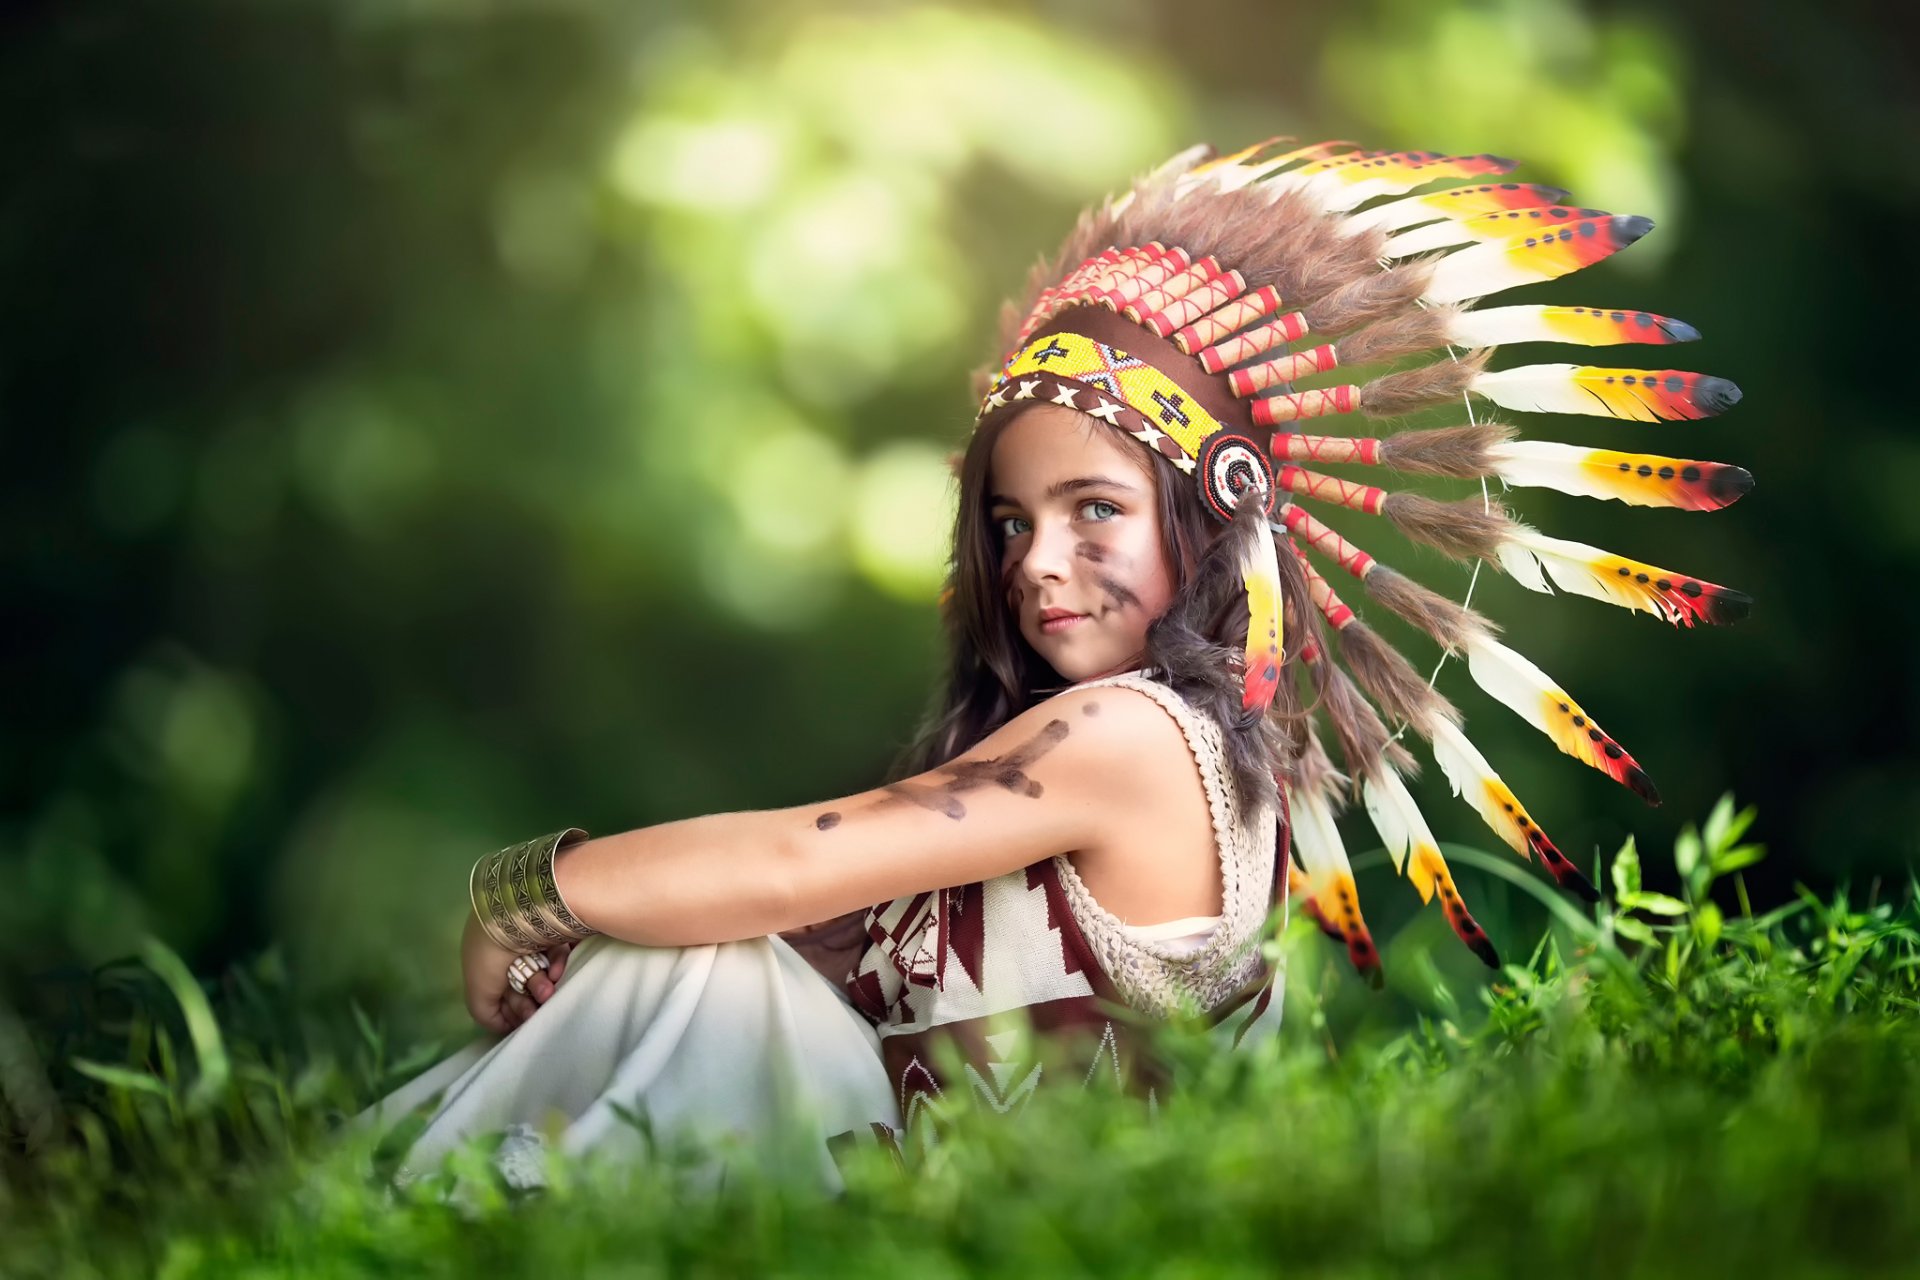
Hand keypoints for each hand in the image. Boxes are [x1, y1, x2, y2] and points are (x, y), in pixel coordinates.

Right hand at [460, 912, 576, 1033]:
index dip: (511, 1010)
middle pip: (523, 986)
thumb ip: (485, 1015)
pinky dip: (557, 966)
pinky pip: (557, 954)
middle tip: (537, 1008)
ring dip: (543, 986)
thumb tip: (505, 1026)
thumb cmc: (489, 957)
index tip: (520, 1021)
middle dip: (530, 1001)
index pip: (503, 994)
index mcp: (487, 963)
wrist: (512, 917)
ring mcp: (532, 941)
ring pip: (542, 972)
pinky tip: (556, 973)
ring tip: (547, 991)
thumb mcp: (478, 993)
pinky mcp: (554, 932)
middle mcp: (508, 951)